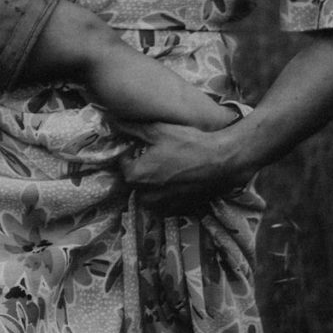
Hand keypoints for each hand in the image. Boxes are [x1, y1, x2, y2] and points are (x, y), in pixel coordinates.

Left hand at [115, 119, 253, 213]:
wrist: (222, 161)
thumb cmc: (187, 143)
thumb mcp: (157, 130)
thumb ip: (130, 128)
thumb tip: (110, 120)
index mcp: (136, 177)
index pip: (122, 165)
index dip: (130, 153)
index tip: (140, 145)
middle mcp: (147, 197)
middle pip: (135, 182)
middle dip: (141, 169)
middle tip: (156, 155)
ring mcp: (164, 207)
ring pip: (150, 195)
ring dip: (154, 183)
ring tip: (168, 166)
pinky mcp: (181, 211)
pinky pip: (166, 203)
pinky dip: (169, 193)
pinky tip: (180, 177)